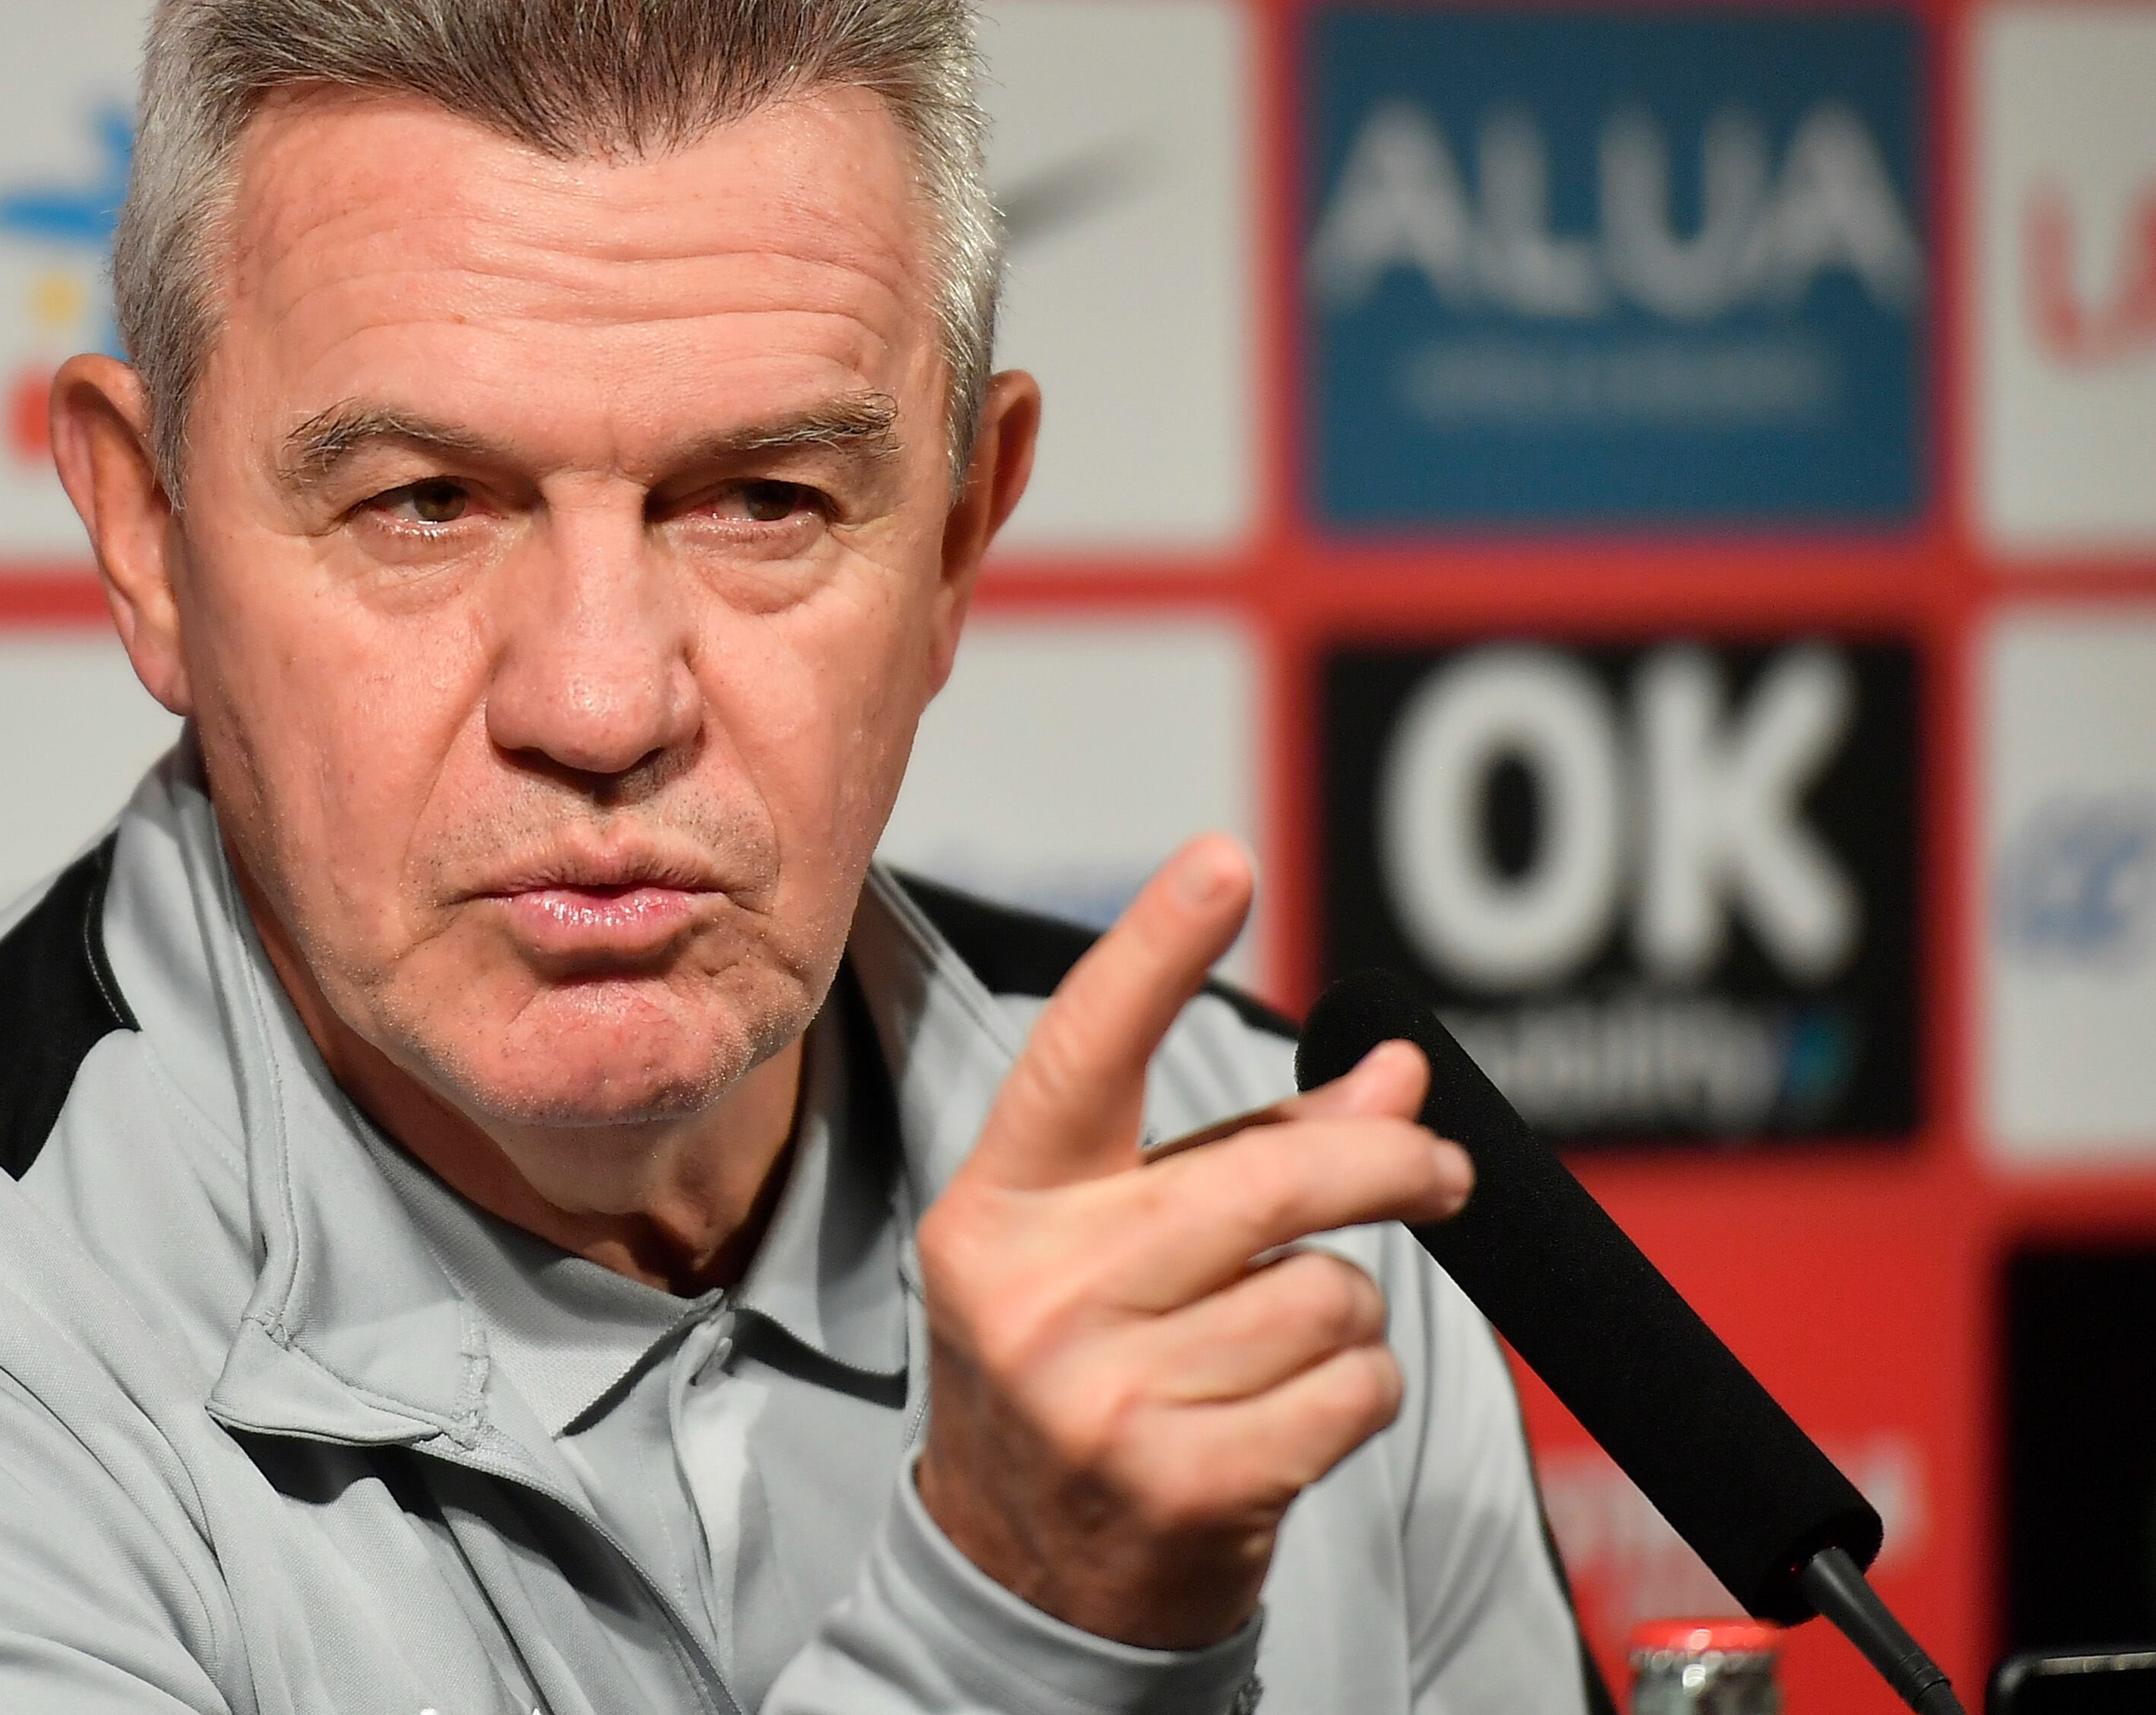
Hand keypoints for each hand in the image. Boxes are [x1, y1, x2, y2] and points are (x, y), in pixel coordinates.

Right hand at [911, 835, 1472, 1650]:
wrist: (1024, 1579)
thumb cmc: (1084, 1368)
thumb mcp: (1115, 1244)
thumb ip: (1241, 1150)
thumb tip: (1397, 1077)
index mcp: (999, 1207)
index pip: (1081, 1057)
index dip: (1154, 952)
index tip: (1223, 861)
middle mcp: (1031, 1292)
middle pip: (1267, 1180)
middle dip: (1386, 1167)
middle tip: (1442, 1174)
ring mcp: (1095, 1396)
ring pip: (1326, 1292)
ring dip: (1348, 1312)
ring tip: (1286, 1346)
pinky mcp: (1178, 1484)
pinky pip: (1351, 1390)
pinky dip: (1359, 1394)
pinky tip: (1295, 1414)